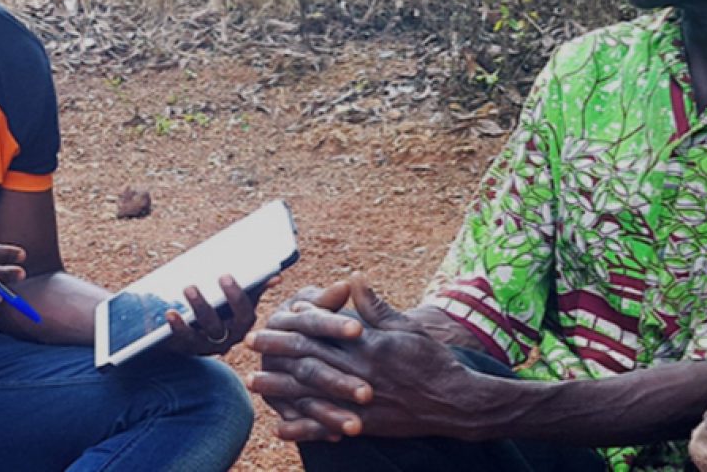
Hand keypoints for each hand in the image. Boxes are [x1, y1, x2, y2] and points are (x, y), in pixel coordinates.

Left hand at [162, 274, 277, 355]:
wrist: (198, 335)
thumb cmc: (224, 312)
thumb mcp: (240, 303)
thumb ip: (255, 290)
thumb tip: (275, 277)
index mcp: (242, 325)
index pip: (244, 314)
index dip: (237, 297)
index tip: (225, 275)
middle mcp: (227, 339)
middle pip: (219, 325)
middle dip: (209, 304)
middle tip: (193, 284)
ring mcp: (207, 346)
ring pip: (201, 332)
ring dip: (197, 308)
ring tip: (188, 288)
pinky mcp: (188, 348)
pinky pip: (183, 340)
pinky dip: (177, 326)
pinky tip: (170, 312)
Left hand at [247, 273, 485, 440]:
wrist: (456, 402)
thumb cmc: (432, 360)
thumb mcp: (406, 326)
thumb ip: (375, 307)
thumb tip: (354, 277)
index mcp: (369, 344)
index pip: (324, 330)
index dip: (296, 323)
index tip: (275, 316)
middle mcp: (360, 371)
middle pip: (310, 357)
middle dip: (277, 350)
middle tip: (250, 342)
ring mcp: (360, 401)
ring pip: (311, 392)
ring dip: (280, 387)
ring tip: (254, 381)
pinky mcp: (365, 424)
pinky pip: (327, 428)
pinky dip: (303, 429)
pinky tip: (280, 427)